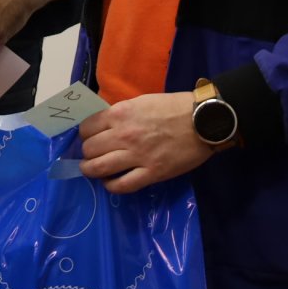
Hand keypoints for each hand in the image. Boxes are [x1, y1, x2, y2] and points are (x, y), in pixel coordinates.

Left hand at [76, 92, 209, 193]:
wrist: (203, 121)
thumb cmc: (174, 107)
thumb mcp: (141, 102)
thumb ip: (122, 114)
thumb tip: (106, 125)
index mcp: (120, 114)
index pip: (86, 128)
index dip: (84, 135)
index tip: (89, 138)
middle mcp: (123, 135)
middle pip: (89, 149)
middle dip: (87, 153)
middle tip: (92, 155)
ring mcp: (137, 156)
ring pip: (99, 168)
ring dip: (91, 171)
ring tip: (93, 171)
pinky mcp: (152, 173)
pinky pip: (123, 185)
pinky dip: (111, 186)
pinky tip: (110, 183)